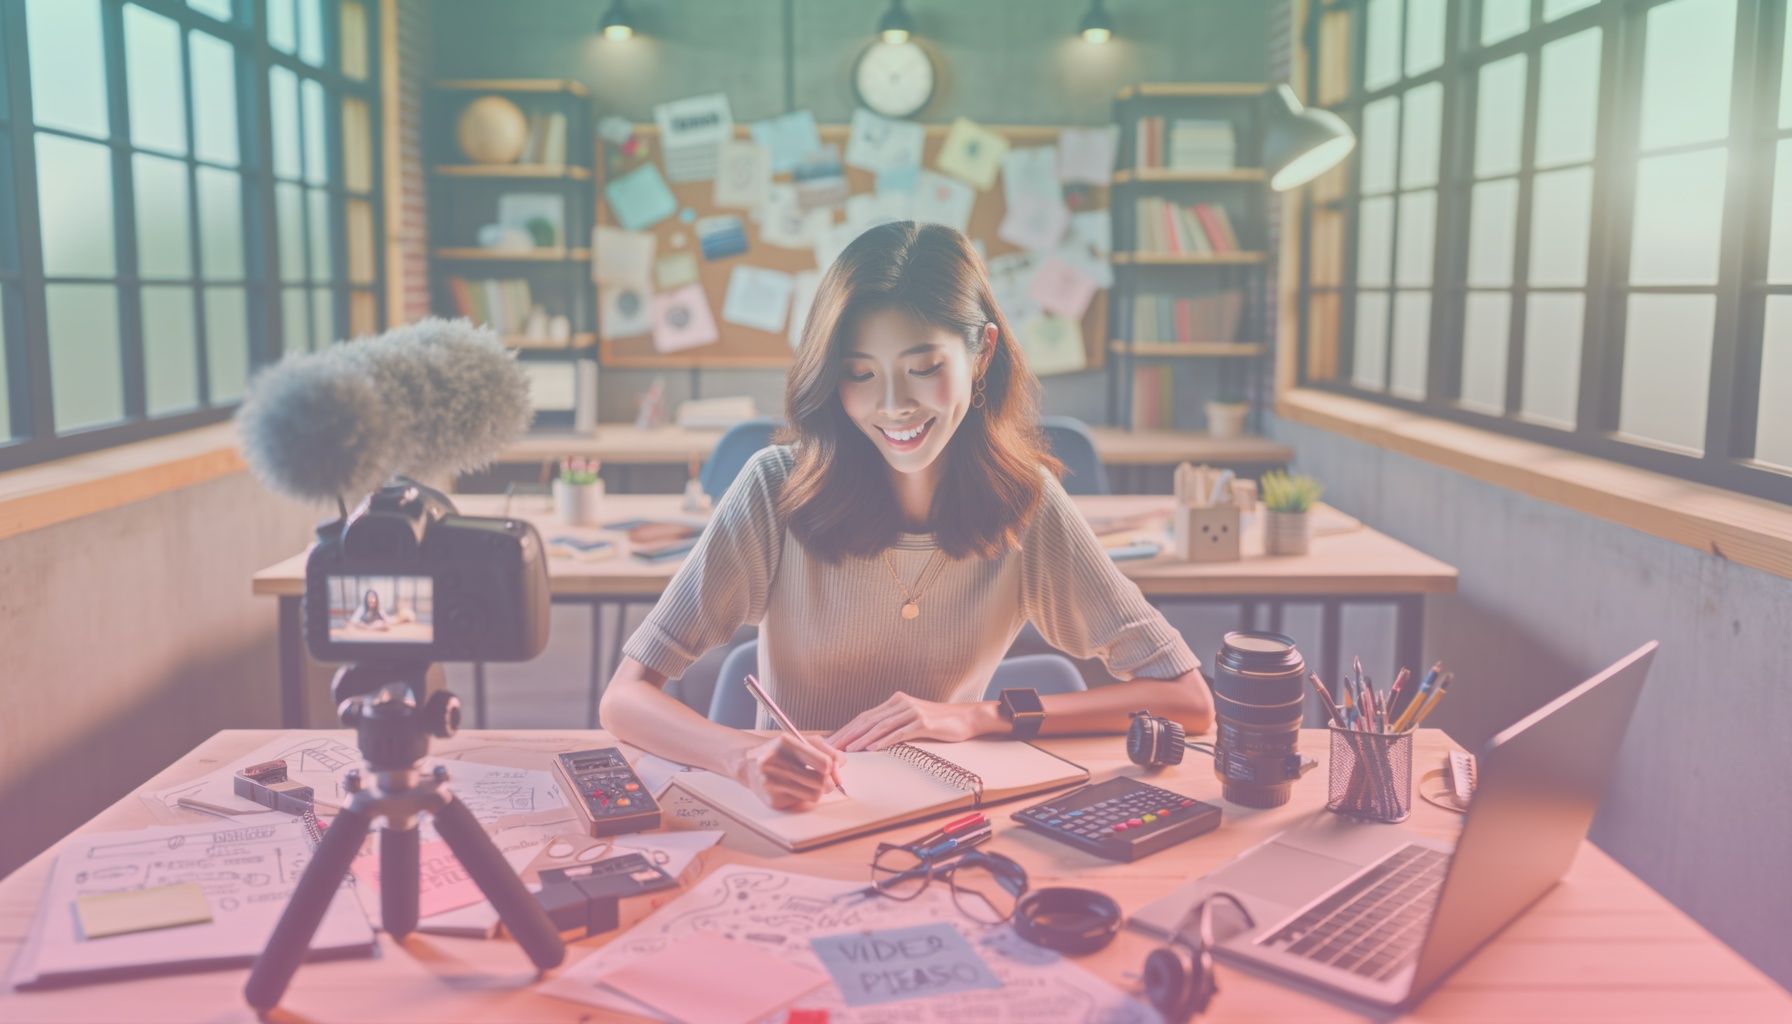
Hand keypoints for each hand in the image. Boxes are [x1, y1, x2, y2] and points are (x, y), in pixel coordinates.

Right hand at [728, 733, 845, 810]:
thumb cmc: (780, 752)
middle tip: (823, 778)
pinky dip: (803, 796)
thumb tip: (841, 764)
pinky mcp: (772, 800)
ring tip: (809, 782)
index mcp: (784, 743)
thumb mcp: (802, 742)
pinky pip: (802, 803)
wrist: (749, 765)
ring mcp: (771, 783)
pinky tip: (793, 788)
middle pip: (820, 781)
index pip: (821, 761)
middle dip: (827, 781)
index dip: (830, 767)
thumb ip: (826, 749)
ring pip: (814, 795)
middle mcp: (774, 762)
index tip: (829, 768)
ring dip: (817, 790)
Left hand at [826, 693, 999, 751]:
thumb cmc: (939, 723)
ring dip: (862, 739)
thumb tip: (871, 739)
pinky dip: (884, 741)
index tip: (831, 742)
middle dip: (848, 734)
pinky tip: (872, 749)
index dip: (847, 729)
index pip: (865, 716)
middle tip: (831, 748)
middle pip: (868, 719)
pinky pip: (899, 732)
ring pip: (881, 725)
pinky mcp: (923, 722)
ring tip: (847, 750)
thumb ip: (894, 725)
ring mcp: (912, 711)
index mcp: (895, 702)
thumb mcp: (912, 721)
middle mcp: (901, 703)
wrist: (967, 719)